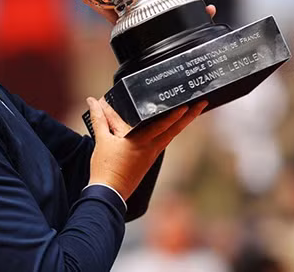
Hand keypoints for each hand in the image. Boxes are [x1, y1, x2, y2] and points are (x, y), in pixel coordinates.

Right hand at [86, 97, 206, 199]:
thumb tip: (92, 101)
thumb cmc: (105, 167)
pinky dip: (167, 133)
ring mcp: (151, 155)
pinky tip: (168, 129)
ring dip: (180, 123)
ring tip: (189, 112)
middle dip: (189, 116)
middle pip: (174, 129)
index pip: (163, 124)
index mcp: (141, 141)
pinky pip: (161, 143)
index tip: (189, 103)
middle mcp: (151, 148)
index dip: (176, 113)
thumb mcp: (102, 140)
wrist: (109, 193)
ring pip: (170, 136)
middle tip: (202, 103)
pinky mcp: (148, 161)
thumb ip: (99, 118)